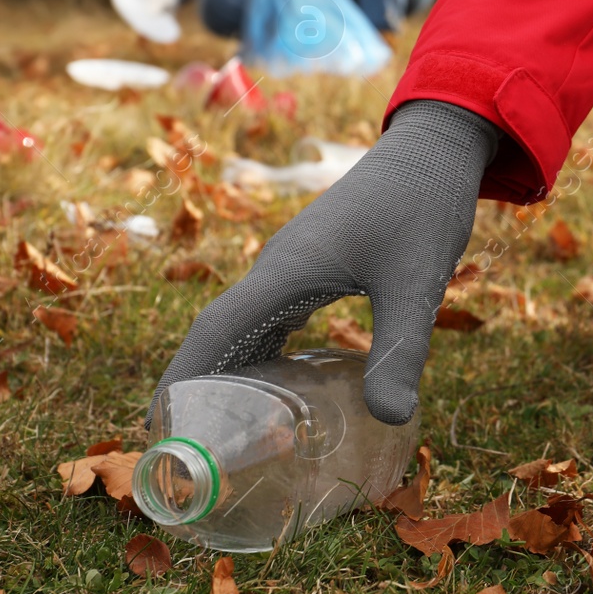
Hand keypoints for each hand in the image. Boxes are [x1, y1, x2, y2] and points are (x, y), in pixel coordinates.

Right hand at [150, 100, 499, 424]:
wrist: (435, 145)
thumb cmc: (423, 204)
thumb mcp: (416, 282)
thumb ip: (400, 350)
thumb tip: (393, 420)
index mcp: (286, 271)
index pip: (215, 330)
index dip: (183, 377)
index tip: (157, 424)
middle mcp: (279, 268)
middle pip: (220, 332)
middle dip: (198, 387)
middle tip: (187, 448)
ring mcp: (294, 264)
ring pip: (246, 325)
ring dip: (229, 372)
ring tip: (221, 430)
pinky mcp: (315, 263)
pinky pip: (273, 316)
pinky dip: (263, 353)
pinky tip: (276, 386)